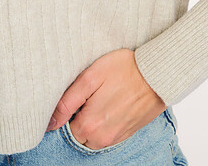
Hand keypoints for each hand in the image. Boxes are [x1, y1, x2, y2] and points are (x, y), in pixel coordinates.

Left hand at [45, 48, 164, 149]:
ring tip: (100, 98)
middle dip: (79, 117)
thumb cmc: (124, 70)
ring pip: (94, 136)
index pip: (65, 127)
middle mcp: (102, 137)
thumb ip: (67, 101)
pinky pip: (109, 134)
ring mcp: (117, 137)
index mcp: (89, 125)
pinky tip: (111, 103)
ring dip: (93, 121)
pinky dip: (106, 122)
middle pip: (79, 134)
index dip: (67, 110)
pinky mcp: (129, 132)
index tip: (76, 95)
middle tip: (88, 95)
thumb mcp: (90, 78)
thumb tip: (50, 122)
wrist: (157, 73)